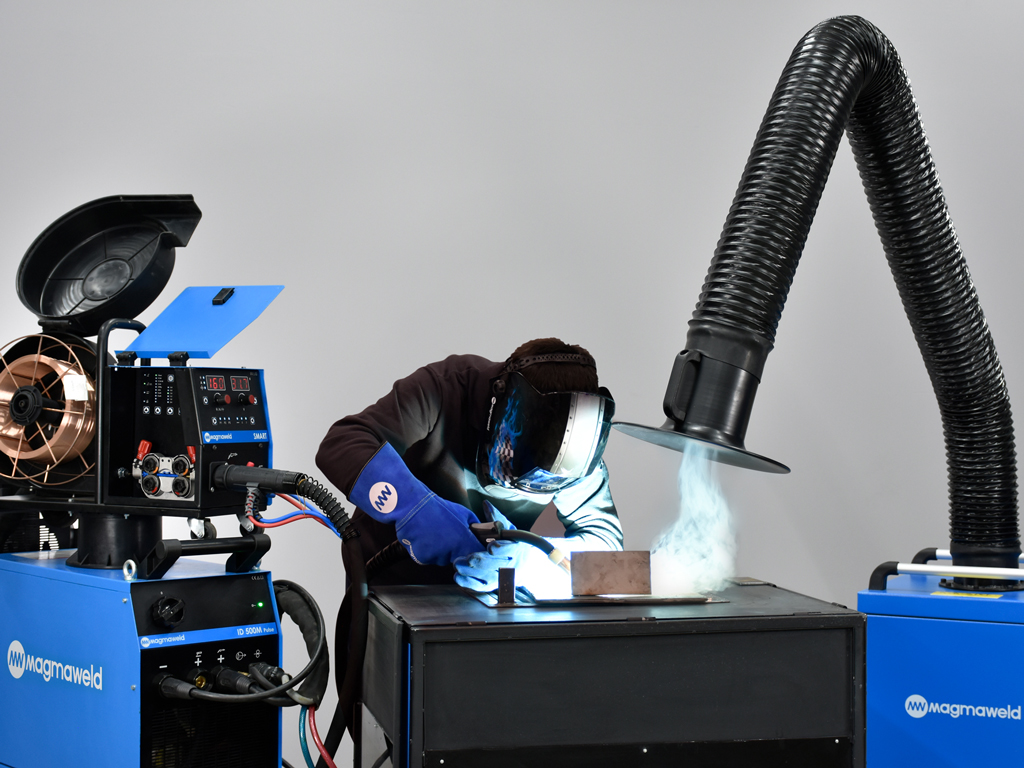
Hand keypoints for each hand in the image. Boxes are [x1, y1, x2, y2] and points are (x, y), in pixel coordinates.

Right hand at [350, 443, 482, 564]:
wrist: (412, 506)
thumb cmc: (437, 508)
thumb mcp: (463, 513)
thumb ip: (474, 526)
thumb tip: (480, 532)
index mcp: (463, 541)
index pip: (475, 557)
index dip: (474, 555)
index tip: (470, 550)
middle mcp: (450, 552)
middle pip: (456, 559)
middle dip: (453, 550)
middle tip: (446, 535)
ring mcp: (435, 556)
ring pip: (441, 559)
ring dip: (438, 550)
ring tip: (433, 533)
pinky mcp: (421, 557)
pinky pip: (427, 557)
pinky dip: (425, 550)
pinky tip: (424, 537)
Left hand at [455, 517, 570, 598]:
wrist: (526, 564)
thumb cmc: (513, 542)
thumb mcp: (509, 529)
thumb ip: (497, 518)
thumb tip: (486, 504)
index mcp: (517, 547)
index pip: (511, 549)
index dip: (502, 548)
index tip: (491, 547)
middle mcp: (513, 564)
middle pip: (498, 565)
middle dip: (483, 562)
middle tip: (468, 558)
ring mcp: (504, 577)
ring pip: (489, 578)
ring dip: (473, 573)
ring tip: (458, 566)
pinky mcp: (495, 585)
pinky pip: (483, 587)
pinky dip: (470, 584)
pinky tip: (458, 577)